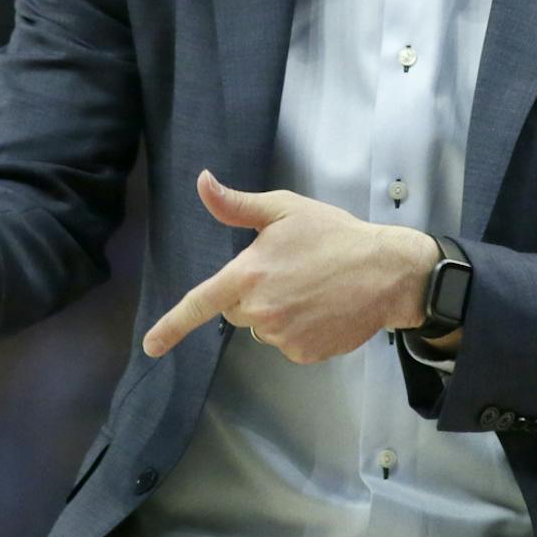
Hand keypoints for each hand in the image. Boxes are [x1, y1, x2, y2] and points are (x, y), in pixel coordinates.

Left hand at [143, 170, 437, 362]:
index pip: (199, 303)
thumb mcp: (285, 209)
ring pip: (264, 328)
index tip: (150, 346)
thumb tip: (202, 182)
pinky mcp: (304, 353)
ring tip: (313, 289)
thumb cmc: (335, 235)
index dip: (171, 327)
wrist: (387, 271)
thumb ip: (237, 205)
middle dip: (253, 295)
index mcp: (248, 274)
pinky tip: (324, 309)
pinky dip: (302, 330)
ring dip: (279, 313)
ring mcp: (282, 336)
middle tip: (290, 272)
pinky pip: (290, 344)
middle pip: (237, 311)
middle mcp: (259, 310)